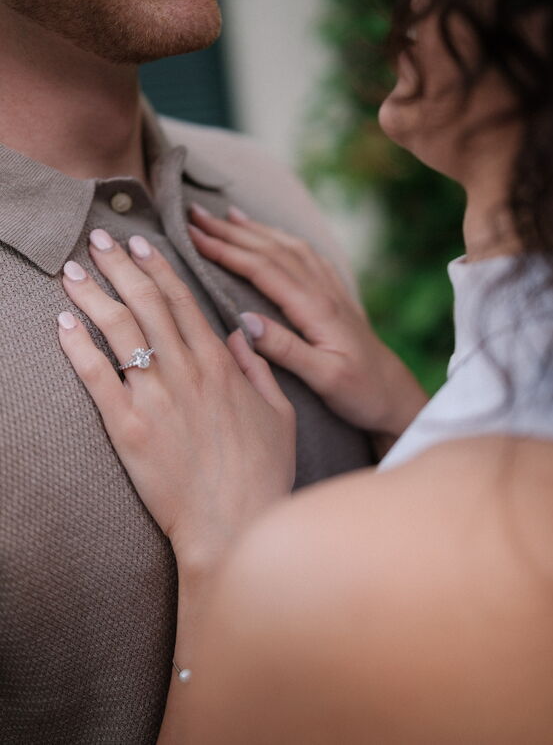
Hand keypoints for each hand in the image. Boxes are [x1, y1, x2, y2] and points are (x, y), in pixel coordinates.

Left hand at [57, 230, 295, 568]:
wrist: (234, 524)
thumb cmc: (262, 473)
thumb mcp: (279, 414)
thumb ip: (259, 369)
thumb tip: (243, 332)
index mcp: (221, 364)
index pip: (182, 300)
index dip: (157, 267)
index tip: (140, 243)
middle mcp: (186, 371)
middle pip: (146, 303)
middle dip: (119, 266)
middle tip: (97, 239)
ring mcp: (155, 398)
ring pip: (118, 331)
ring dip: (92, 295)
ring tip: (71, 271)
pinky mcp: (127, 428)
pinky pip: (96, 377)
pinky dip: (77, 346)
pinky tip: (62, 323)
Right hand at [188, 206, 427, 438]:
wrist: (397, 396)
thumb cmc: (362, 393)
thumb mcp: (324, 379)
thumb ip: (286, 350)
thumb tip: (244, 321)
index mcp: (316, 309)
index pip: (263, 269)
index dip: (226, 251)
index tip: (193, 237)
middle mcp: (323, 292)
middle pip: (271, 250)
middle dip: (230, 231)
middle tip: (193, 215)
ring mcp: (331, 292)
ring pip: (288, 248)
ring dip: (255, 229)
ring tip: (225, 215)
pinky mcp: (335, 298)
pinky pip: (305, 257)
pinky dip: (281, 239)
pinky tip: (270, 235)